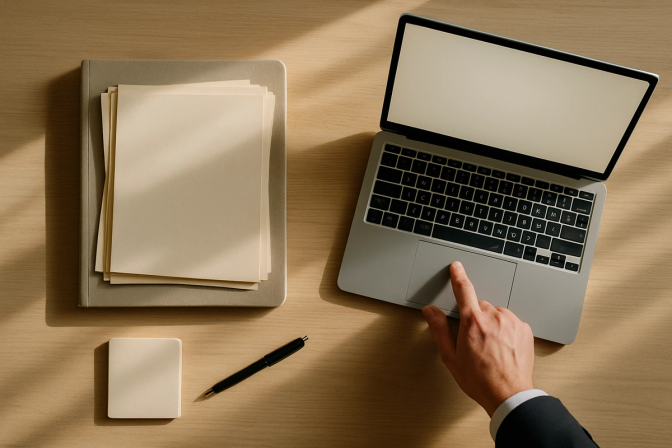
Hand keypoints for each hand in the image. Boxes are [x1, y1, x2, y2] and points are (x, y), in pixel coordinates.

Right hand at [422, 261, 534, 416]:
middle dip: (475, 317)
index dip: (458, 276)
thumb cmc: (479, 379)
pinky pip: (511, 322)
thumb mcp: (451, 356)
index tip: (456, 267)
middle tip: (474, 339)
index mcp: (472, 321)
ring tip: (491, 346)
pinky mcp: (524, 329)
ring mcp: (511, 322)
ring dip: (492, 323)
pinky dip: (506, 330)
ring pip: (496, 313)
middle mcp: (493, 317)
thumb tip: (431, 311)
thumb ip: (439, 328)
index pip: (463, 290)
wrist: (509, 394)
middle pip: (480, 306)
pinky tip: (503, 347)